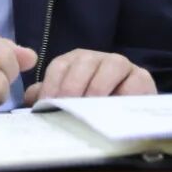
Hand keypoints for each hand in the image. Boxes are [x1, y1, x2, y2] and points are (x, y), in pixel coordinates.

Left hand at [23, 49, 154, 104]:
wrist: (131, 113)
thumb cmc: (95, 106)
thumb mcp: (70, 101)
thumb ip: (50, 96)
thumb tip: (29, 99)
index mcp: (76, 61)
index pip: (59, 66)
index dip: (52, 84)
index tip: (46, 104)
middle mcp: (97, 58)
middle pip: (83, 63)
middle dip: (73, 86)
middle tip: (67, 107)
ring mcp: (121, 65)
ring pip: (110, 66)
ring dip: (98, 87)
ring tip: (89, 108)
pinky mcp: (142, 78)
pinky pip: (134, 82)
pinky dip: (125, 94)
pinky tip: (115, 110)